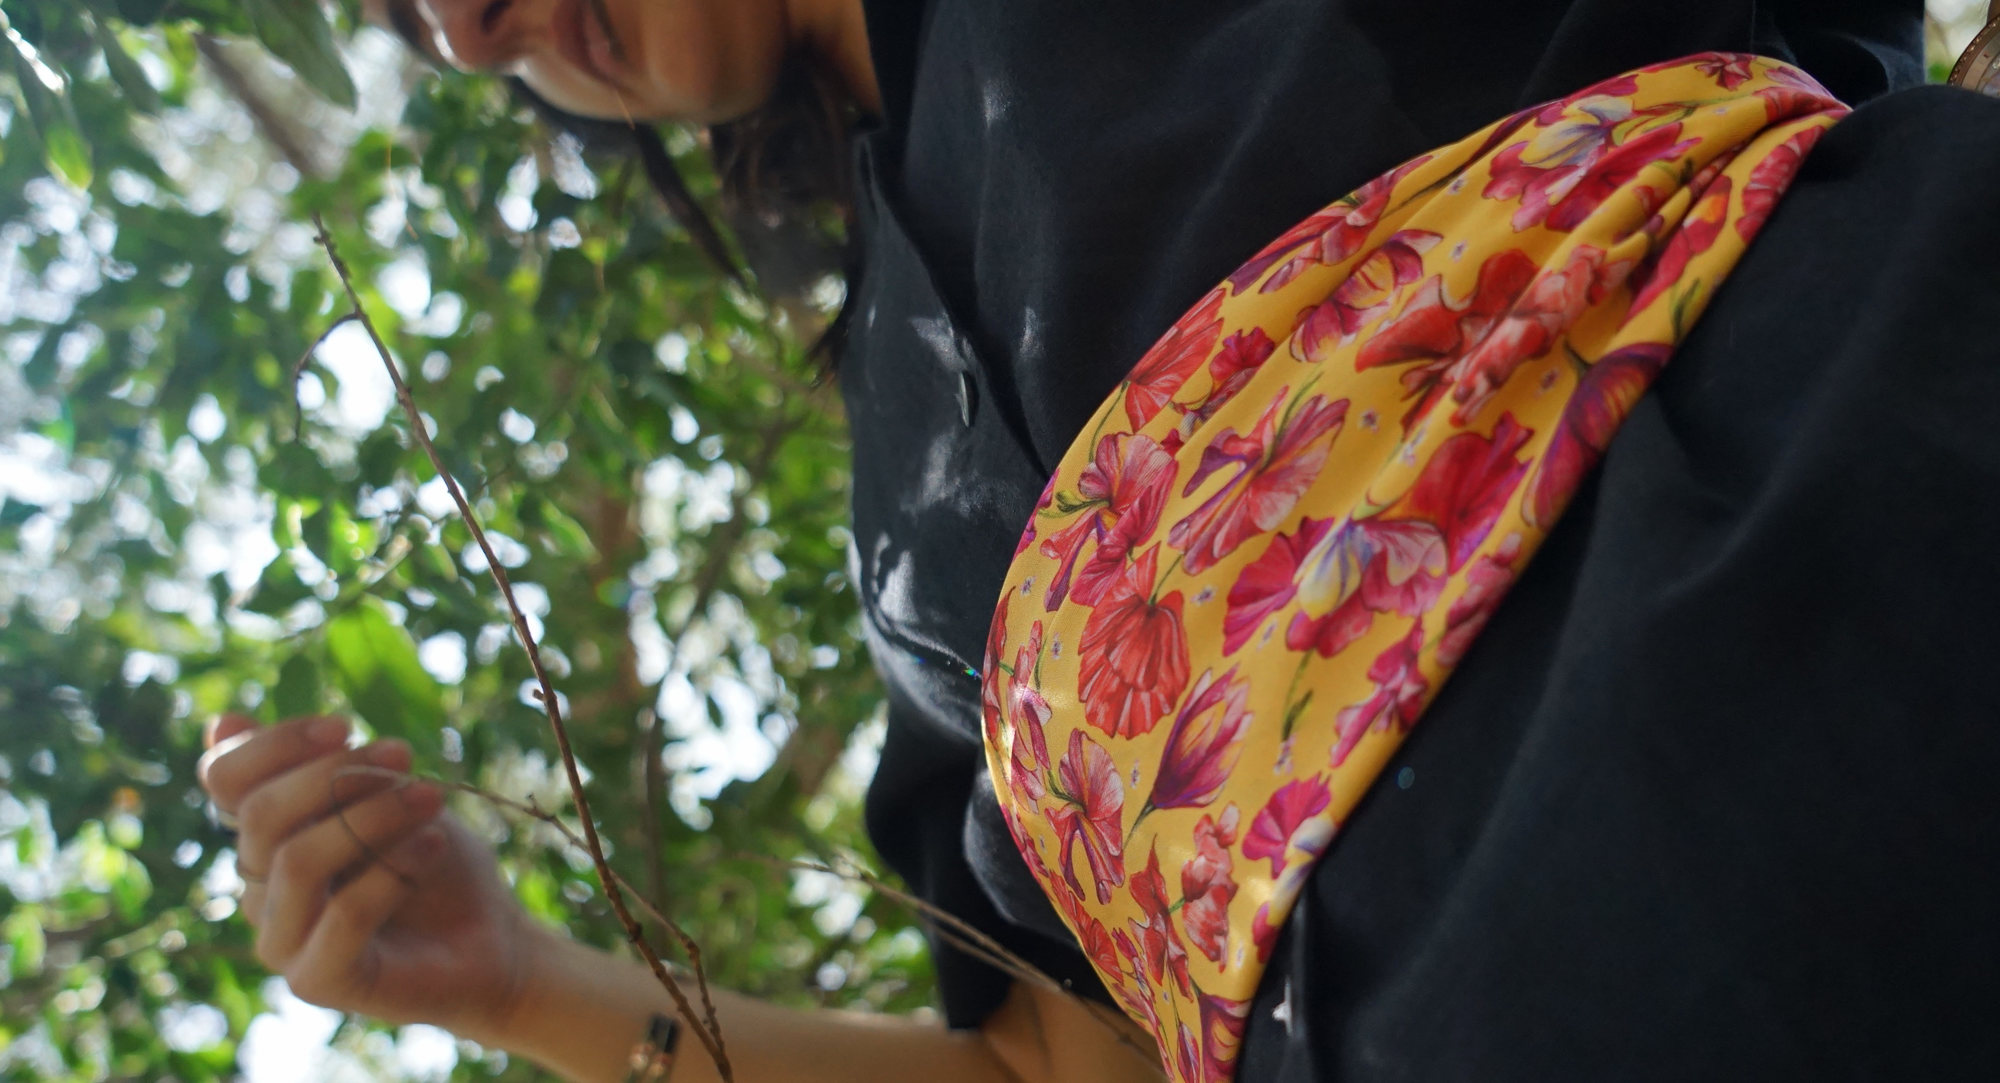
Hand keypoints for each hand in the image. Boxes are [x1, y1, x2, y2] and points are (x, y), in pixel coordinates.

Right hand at [197, 714, 535, 1035]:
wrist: (489, 938)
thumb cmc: (431, 858)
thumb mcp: (383, 795)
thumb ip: (315, 766)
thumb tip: (223, 721)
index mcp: (264, 835)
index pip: (224, 779)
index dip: (275, 745)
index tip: (344, 727)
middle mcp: (257, 888)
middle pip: (259, 815)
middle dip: (336, 774)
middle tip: (404, 756)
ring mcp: (280, 940)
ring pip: (298, 861)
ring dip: (374, 817)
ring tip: (432, 798)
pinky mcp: (316, 981)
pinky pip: (343, 913)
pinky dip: (394, 870)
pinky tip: (434, 846)